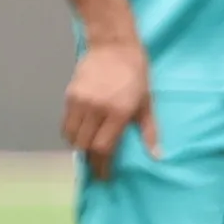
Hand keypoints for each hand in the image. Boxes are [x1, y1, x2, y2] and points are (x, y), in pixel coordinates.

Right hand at [64, 37, 156, 180]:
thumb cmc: (135, 74)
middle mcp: (97, 109)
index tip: (104, 177)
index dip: (102, 166)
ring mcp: (81, 102)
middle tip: (96, 166)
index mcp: (119, 112)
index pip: (104, 148)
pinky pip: (66, 122)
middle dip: (90, 159)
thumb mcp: (147, 102)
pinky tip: (80, 133)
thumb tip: (157, 156)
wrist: (113, 45)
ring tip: (87, 150)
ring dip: (79, 146)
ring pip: (72, 136)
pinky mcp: (70, 95)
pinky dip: (71, 132)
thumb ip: (149, 131)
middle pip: (85, 145)